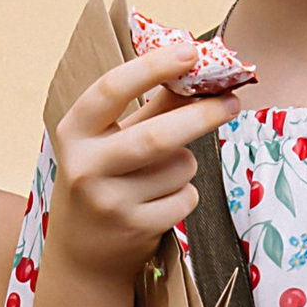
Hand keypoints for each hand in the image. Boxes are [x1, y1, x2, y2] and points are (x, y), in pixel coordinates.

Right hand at [40, 46, 249, 291]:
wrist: (81, 255)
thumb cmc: (102, 181)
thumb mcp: (112, 140)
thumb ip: (152, 107)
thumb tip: (198, 72)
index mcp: (74, 132)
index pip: (112, 89)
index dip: (153, 67)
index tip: (191, 51)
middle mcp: (85, 166)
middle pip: (158, 136)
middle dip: (202, 116)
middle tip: (232, 101)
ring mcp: (108, 202)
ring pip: (179, 167)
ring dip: (186, 164)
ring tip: (162, 176)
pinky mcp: (133, 228)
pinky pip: (185, 198)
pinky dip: (185, 194)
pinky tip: (161, 202)